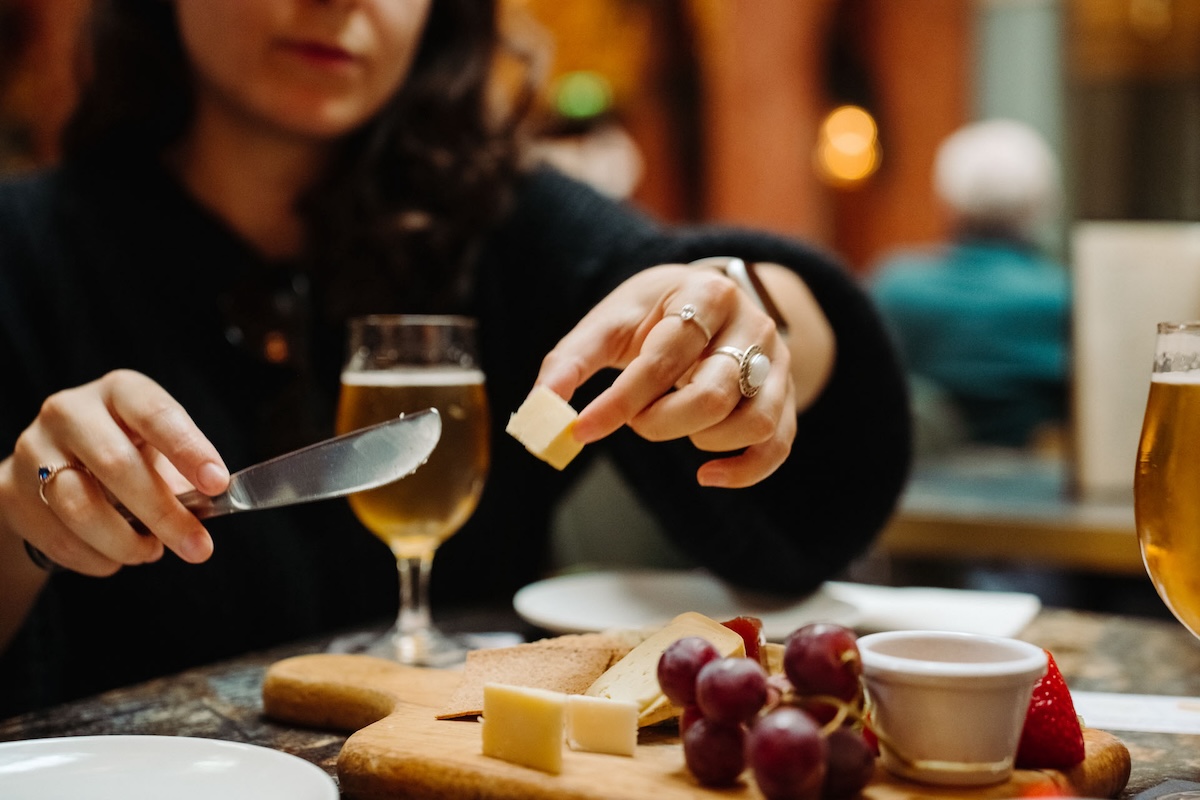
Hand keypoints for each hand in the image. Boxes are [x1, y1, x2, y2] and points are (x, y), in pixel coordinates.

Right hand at [0, 370, 229, 575]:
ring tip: (152, 552)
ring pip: (80, 507)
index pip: (155, 414)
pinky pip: (58, 536)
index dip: (188, 449)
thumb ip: (187, 472)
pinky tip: (116, 559)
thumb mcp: (159, 449)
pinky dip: (96, 558)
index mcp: (119, 391)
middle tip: (198, 548)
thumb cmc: (128, 453)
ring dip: (126, 542)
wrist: (56, 464)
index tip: (217, 484)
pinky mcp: (10, 490)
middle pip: (116, 464)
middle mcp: (70, 411)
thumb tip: (217, 503)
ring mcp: (33, 448)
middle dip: (164, 514)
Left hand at [535, 263, 819, 487]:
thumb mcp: (609, 324)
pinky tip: (706, 476)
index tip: (581, 430)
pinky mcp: (785, 396)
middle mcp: (753, 326)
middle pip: (712, 395)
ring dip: (702, 441)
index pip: (664, 359)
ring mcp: (776, 363)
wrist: (709, 301)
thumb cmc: (651, 316)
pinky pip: (777, 445)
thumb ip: (570, 362)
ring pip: (752, 423)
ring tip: (671, 424)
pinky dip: (744, 471)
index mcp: (705, 295)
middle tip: (635, 421)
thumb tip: (539, 410)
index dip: (621, 401)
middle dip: (661, 423)